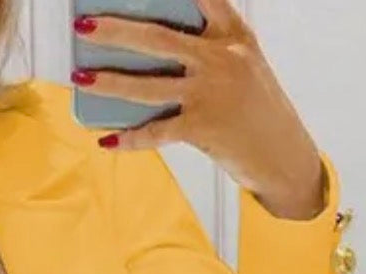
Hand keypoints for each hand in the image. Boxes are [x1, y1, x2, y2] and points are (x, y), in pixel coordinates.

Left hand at [72, 0, 327, 218]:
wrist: (285, 156)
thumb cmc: (257, 108)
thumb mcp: (243, 65)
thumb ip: (208, 48)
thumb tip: (145, 52)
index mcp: (233, 36)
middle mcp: (221, 60)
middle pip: (158, 39)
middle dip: (116, 31)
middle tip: (83, 26)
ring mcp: (211, 94)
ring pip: (148, 86)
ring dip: (109, 82)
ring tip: (80, 77)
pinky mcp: (203, 128)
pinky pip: (157, 133)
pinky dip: (130, 139)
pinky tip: (107, 140)